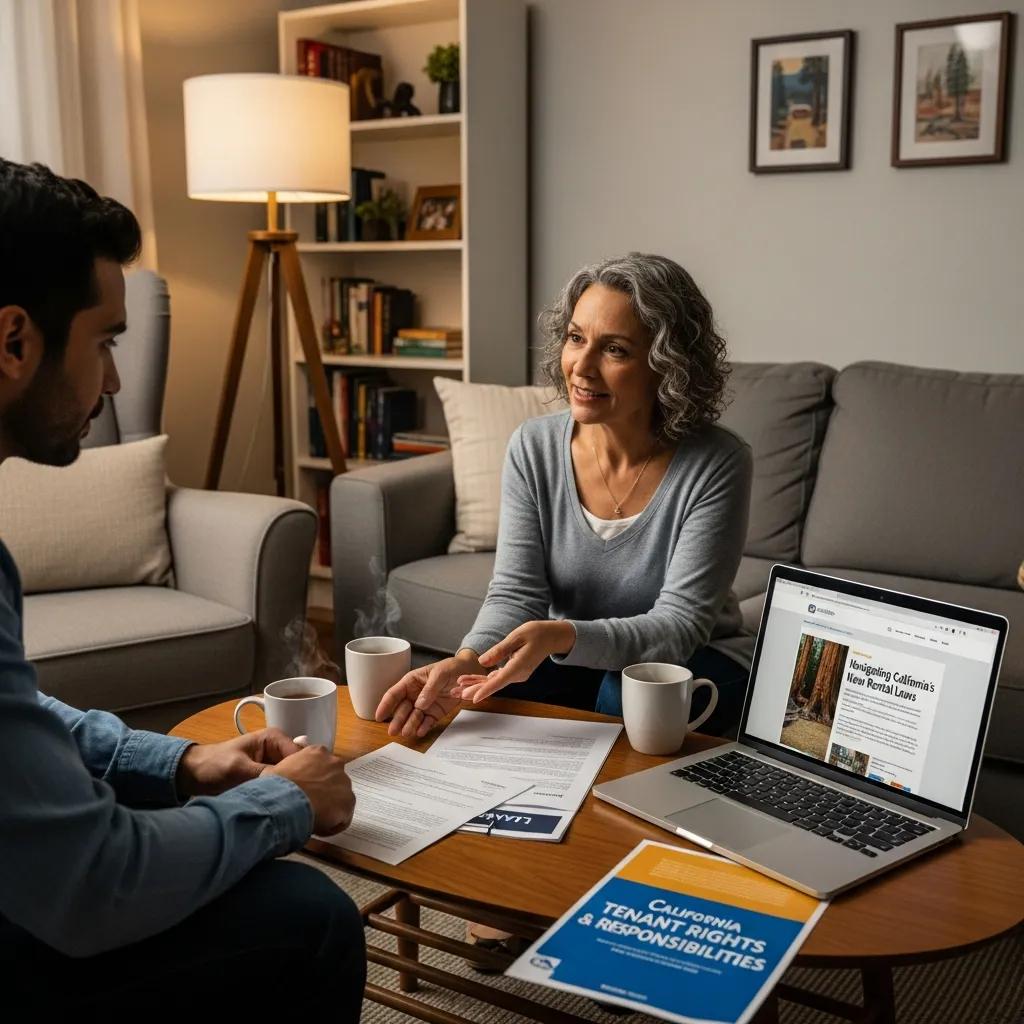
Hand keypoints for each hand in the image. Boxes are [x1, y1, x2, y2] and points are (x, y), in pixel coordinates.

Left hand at [176, 728, 301, 797]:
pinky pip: (281, 788)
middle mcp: (278, 750)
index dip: (304, 772)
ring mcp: (273, 766)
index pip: (300, 756)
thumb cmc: (213, 764)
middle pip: (299, 767)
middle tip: (300, 802)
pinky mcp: (268, 780)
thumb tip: (288, 785)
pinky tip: (285, 807)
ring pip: (292, 779)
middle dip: (299, 783)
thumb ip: (264, 773)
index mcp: (275, 739)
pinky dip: (282, 796)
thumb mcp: (239, 768)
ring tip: (293, 807)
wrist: (193, 775)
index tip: (306, 791)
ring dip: (290, 791)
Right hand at [263, 745, 355, 835]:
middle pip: (334, 781)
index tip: (305, 792)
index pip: (322, 766)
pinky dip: (332, 825)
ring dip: (329, 809)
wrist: (284, 800)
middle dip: (324, 794)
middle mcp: (335, 763)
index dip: (314, 782)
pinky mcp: (348, 801)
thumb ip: (286, 769)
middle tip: (309, 806)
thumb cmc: (275, 786)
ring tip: (312, 819)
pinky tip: (317, 828)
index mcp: (318, 752)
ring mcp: (344, 781)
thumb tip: (279, 776)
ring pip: (340, 799)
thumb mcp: (275, 769)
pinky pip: (343, 818)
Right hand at [375, 651, 482, 737]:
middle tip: (393, 731)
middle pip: (402, 709)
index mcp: (411, 681)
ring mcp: (424, 705)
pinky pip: (427, 722)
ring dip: (410, 725)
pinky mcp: (435, 713)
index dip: (385, 705)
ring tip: (408, 733)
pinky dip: (423, 727)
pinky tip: (420, 732)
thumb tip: (419, 704)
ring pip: (413, 717)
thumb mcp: (440, 673)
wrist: (468, 672)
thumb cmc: (451, 668)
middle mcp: (415, 695)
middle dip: (397, 720)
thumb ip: (430, 688)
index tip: (379, 716)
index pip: (394, 693)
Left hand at [452, 620, 575, 702]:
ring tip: (458, 689)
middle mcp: (518, 674)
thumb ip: (499, 650)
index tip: (474, 698)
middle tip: (457, 694)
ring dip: (477, 685)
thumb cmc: (536, 633)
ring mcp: (517, 675)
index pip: (499, 680)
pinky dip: (484, 681)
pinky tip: (471, 682)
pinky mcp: (514, 673)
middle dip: (475, 690)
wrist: (551, 637)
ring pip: (494, 683)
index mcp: (519, 666)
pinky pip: (497, 678)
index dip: (485, 690)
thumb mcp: (516, 636)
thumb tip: (482, 662)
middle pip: (494, 685)